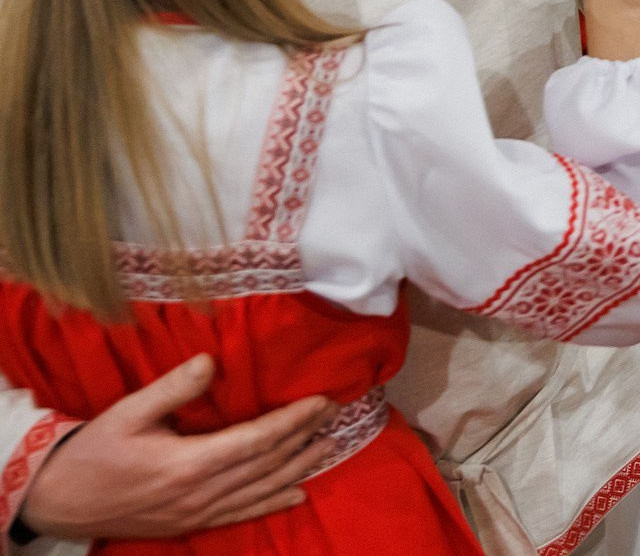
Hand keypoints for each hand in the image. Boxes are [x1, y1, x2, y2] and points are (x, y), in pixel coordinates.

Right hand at [22, 355, 336, 539]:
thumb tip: (210, 360)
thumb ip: (172, 389)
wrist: (59, 502)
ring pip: (261, 490)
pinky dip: (272, 504)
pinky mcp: (190, 523)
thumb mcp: (127, 413)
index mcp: (189, 463)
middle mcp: (201, 492)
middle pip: (267, 463)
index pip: (257, 439)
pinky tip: (297, 495)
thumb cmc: (94, 453)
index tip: (321, 400)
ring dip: (298, 468)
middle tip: (336, 414)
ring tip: (329, 445)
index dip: (293, 421)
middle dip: (304, 437)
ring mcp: (197, 512)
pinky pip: (241, 515)